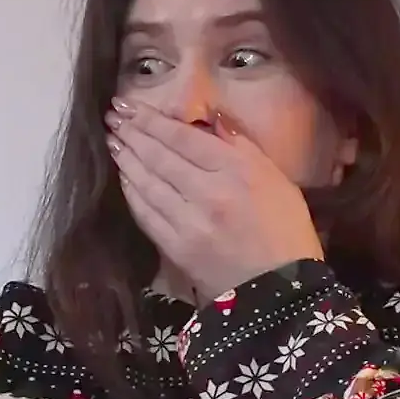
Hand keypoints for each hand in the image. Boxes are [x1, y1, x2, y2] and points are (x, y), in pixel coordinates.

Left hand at [106, 100, 322, 300]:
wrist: (280, 292)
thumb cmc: (286, 231)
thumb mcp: (278, 179)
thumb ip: (242, 146)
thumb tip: (210, 118)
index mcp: (237, 170)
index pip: (183, 137)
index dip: (152, 120)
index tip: (130, 106)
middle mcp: (209, 192)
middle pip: (160, 156)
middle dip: (133, 133)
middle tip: (113, 118)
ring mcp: (189, 221)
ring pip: (148, 182)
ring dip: (127, 159)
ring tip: (113, 141)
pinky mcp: (176, 247)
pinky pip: (146, 212)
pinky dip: (132, 192)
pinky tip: (125, 177)